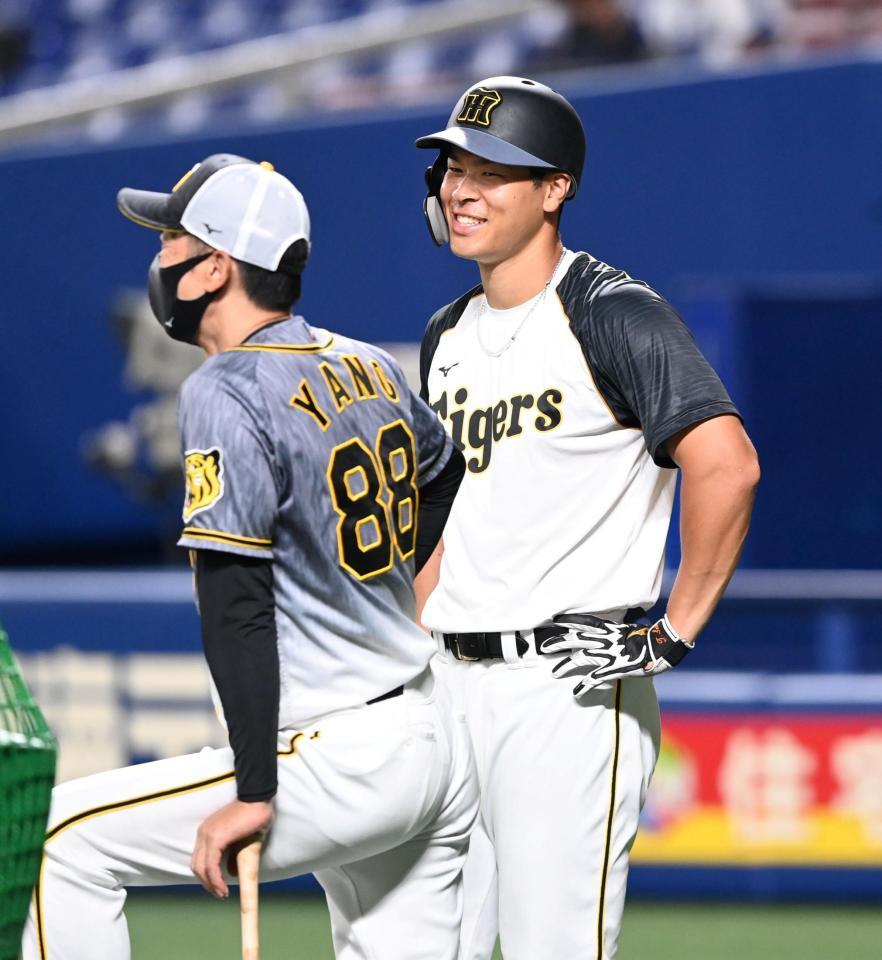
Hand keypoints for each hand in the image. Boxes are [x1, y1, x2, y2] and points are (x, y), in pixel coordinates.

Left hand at [191, 799, 272, 897]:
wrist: (258, 798)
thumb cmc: (254, 815)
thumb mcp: (242, 840)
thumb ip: (233, 856)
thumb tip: (230, 874)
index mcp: (207, 831)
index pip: (199, 859)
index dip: (206, 876)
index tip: (217, 887)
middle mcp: (203, 833)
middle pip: (196, 866)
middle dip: (206, 883)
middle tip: (218, 893)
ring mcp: (208, 835)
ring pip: (201, 868)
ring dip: (210, 885)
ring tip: (222, 894)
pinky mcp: (216, 838)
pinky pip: (211, 866)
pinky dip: (215, 881)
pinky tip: (224, 889)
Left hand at [539, 613, 693, 697]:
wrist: (662, 645)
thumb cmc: (648, 638)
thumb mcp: (629, 629)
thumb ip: (617, 631)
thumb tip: (612, 630)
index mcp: (609, 629)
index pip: (584, 622)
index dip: (569, 621)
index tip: (555, 619)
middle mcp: (605, 640)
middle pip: (576, 639)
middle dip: (558, 642)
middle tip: (543, 647)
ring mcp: (609, 654)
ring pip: (581, 658)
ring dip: (565, 665)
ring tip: (553, 673)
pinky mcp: (615, 668)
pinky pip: (595, 678)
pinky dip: (584, 685)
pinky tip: (575, 693)